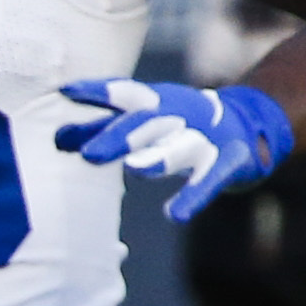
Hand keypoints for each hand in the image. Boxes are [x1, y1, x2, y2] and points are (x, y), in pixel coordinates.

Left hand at [55, 78, 294, 221]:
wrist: (249, 126)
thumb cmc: (178, 124)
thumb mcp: (143, 120)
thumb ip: (101, 129)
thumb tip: (56, 139)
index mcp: (156, 102)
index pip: (123, 94)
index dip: (97, 91)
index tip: (67, 92)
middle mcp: (179, 115)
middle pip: (146, 123)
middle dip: (117, 137)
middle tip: (88, 154)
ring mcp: (205, 137)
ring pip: (180, 147)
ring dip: (159, 157)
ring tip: (136, 169)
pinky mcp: (228, 161)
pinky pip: (209, 180)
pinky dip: (192, 196)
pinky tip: (175, 214)